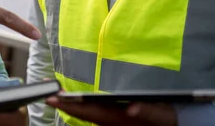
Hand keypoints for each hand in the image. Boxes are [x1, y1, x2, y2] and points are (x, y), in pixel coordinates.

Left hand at [46, 96, 176, 125]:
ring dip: (69, 104)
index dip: (69, 105)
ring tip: (53, 93)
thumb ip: (148, 111)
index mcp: (117, 118)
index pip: (88, 111)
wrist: (171, 123)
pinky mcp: (112, 118)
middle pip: (82, 113)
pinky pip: (91, 113)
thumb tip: (133, 108)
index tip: (52, 98)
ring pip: (85, 113)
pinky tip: (68, 100)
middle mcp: (110, 120)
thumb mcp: (160, 114)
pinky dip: (78, 106)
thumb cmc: (164, 117)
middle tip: (45, 94)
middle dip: (63, 104)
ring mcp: (109, 121)